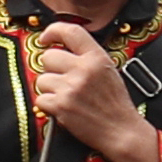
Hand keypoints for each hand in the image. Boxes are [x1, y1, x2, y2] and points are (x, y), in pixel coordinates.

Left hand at [30, 19, 160, 161]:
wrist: (120, 130)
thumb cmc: (114, 103)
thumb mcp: (108, 70)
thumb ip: (87, 57)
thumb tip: (62, 48)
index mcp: (96, 58)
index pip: (70, 31)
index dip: (53, 31)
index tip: (46, 38)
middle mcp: (83, 69)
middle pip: (47, 57)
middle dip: (51, 69)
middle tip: (64, 80)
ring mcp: (71, 87)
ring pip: (42, 79)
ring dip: (50, 89)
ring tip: (68, 97)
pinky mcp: (60, 105)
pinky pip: (40, 99)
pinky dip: (48, 105)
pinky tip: (64, 108)